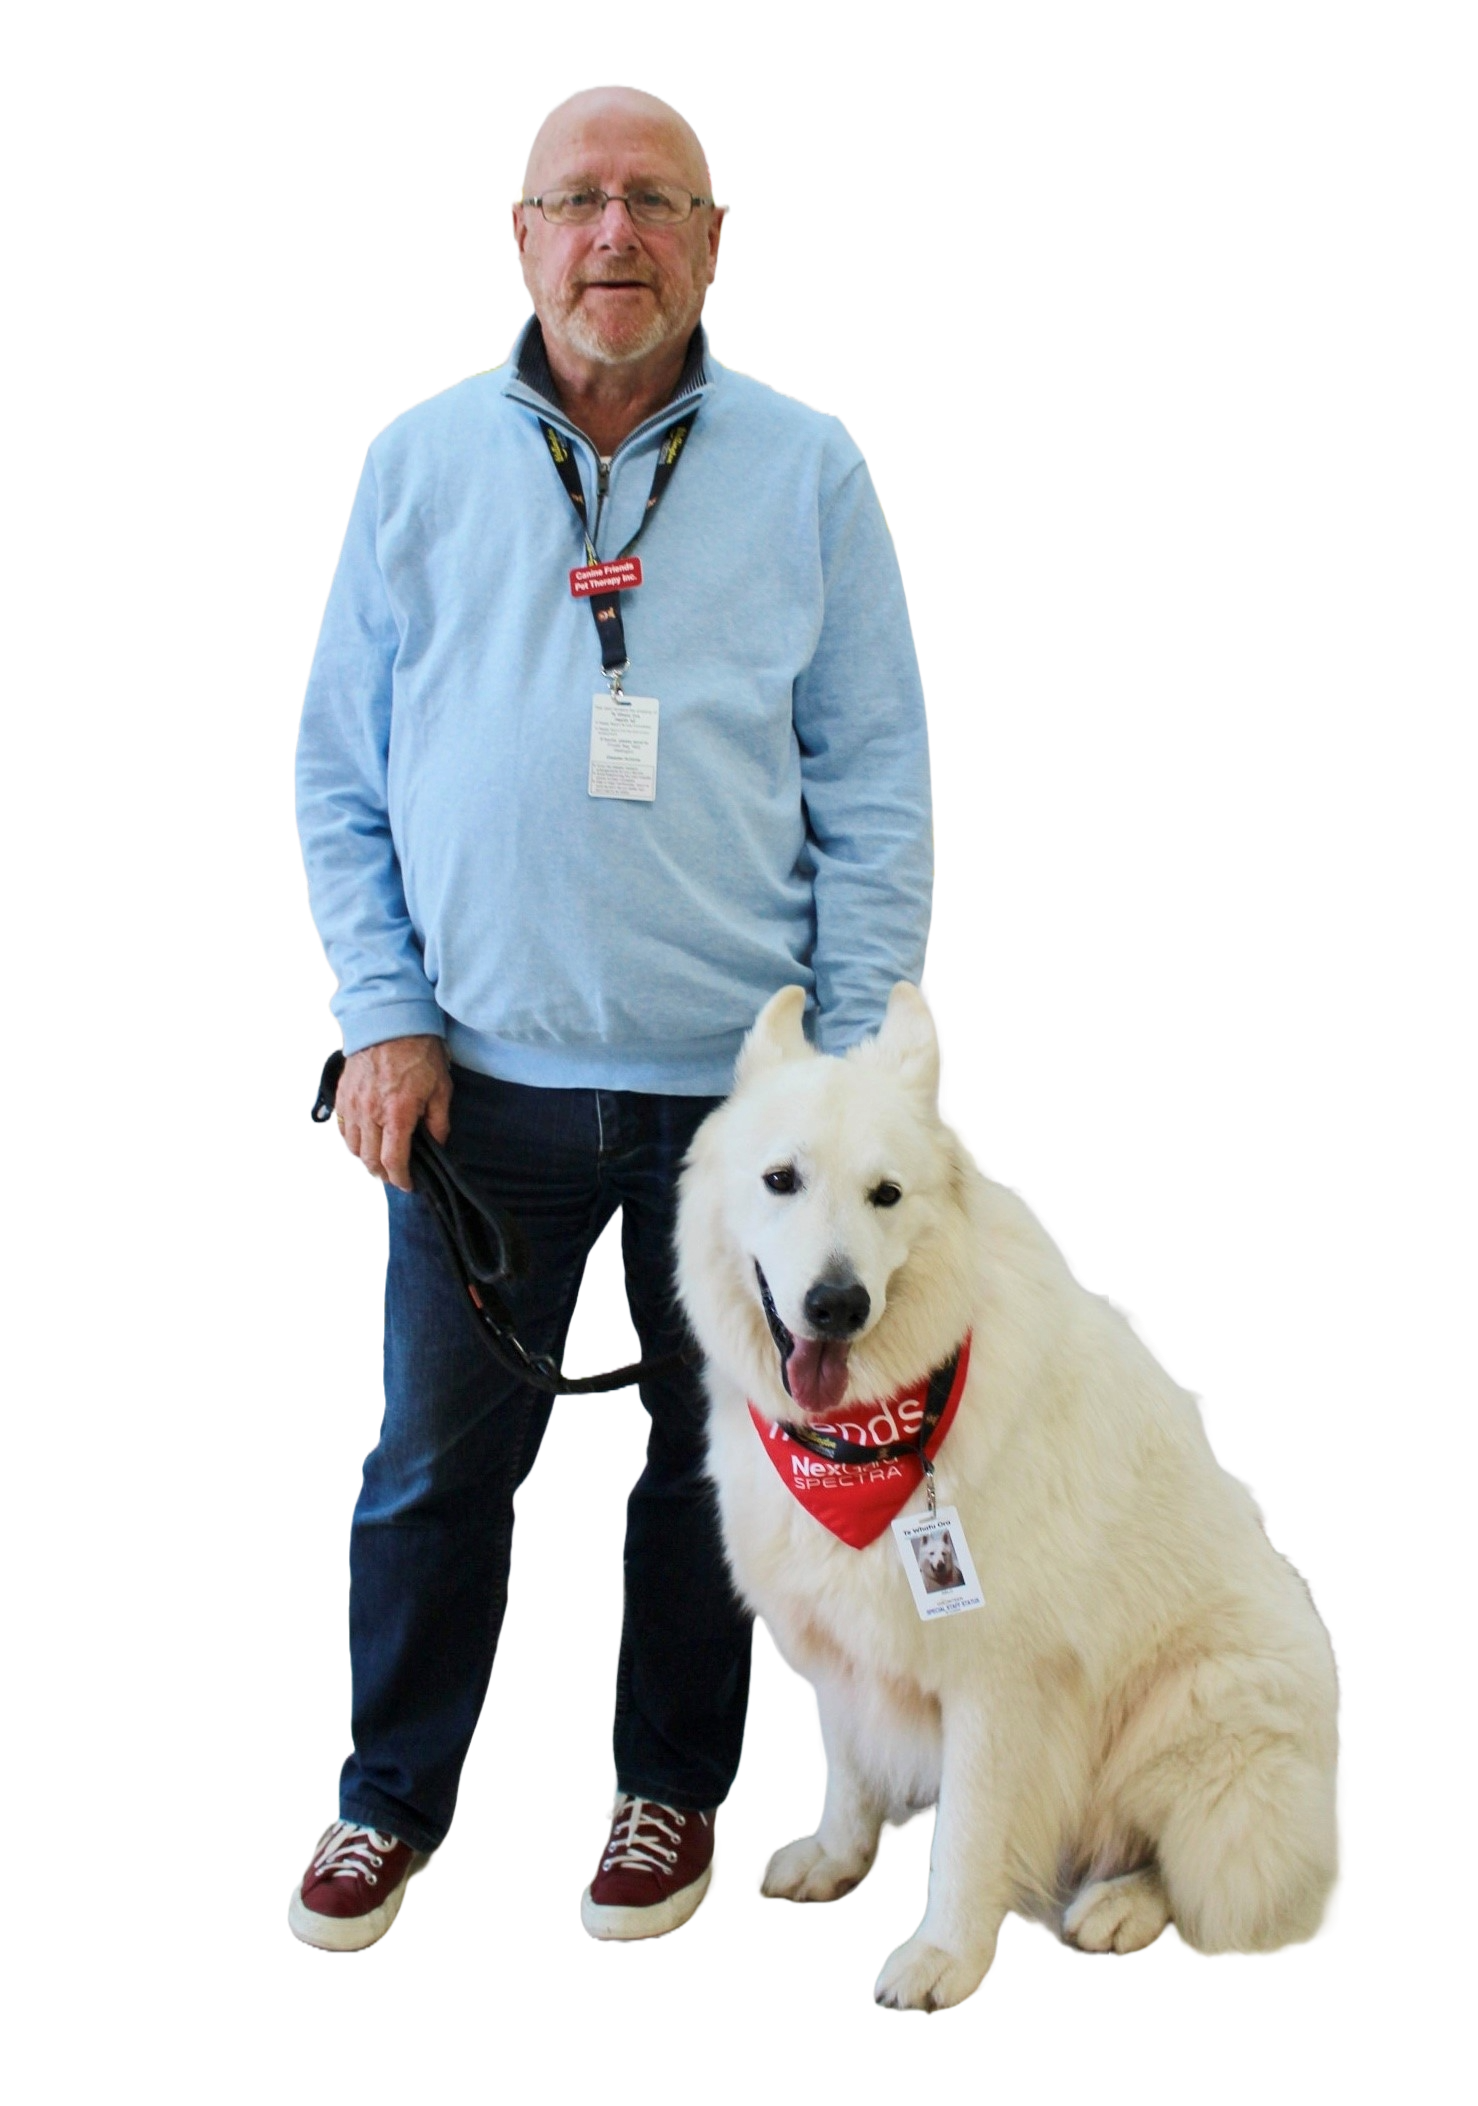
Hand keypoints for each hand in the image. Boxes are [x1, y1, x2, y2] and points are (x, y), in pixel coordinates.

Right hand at [334, 1035, 452, 1190]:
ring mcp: (352, 1104)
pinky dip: (351, 1141)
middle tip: (395, 1176)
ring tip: (379, 1161)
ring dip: (365, 1160)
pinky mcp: (342, 1095)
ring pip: (352, 1147)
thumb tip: (438, 1145)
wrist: (391, 1021)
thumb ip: (438, 1121)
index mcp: (397, 1114)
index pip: (392, 1161)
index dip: (400, 1179)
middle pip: (369, 1160)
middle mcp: (370, 1113)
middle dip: (383, 1174)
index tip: (408, 1184)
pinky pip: (341, 1129)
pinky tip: (363, 1141)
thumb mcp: (441, 1087)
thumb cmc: (420, 1053)